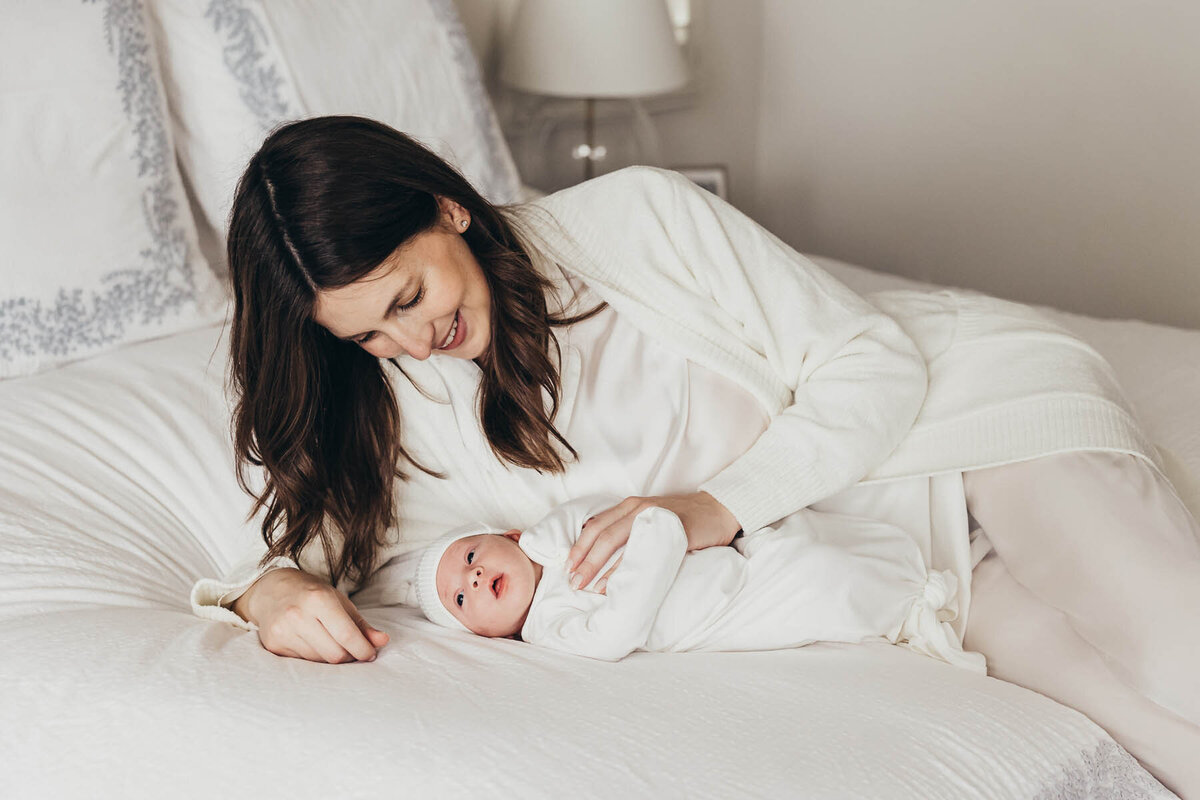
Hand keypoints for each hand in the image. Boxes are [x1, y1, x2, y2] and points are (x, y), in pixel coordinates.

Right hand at [231, 567, 389, 662]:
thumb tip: (382, 641)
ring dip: (331, 657)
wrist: (272, 590)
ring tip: (331, 643)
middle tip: (352, 649)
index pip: (347, 635)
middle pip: (335, 654)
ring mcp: (283, 630)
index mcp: (319, 599)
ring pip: (320, 661)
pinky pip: (303, 662)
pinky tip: (312, 643)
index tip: (370, 654)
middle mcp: (298, 615)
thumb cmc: (312, 594)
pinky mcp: (273, 644)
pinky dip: (314, 657)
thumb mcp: (340, 602)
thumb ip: (361, 625)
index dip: (364, 650)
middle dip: (349, 656)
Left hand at [565, 492, 740, 592]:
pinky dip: (625, 568)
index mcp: (631, 505)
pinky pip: (642, 550)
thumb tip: (605, 558)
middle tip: (572, 582)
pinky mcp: (670, 529)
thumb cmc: (684, 519)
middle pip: (602, 534)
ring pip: (617, 541)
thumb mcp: (651, 519)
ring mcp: (653, 517)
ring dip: (599, 566)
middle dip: (584, 560)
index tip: (567, 566)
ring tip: (587, 587)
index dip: (579, 546)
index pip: (596, 525)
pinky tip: (617, 584)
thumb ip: (631, 530)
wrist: (719, 509)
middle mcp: (638, 508)